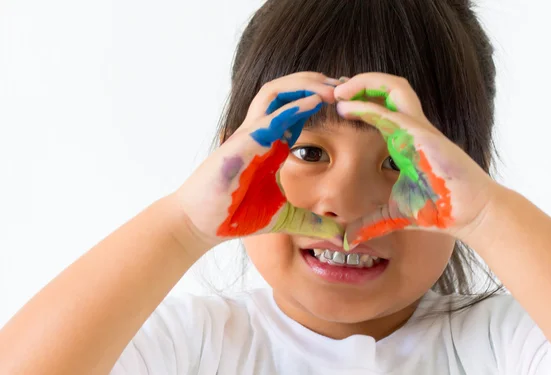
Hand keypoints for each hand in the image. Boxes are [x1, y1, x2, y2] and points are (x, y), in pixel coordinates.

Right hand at [173, 72, 344, 248]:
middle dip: (316, 81)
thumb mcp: (285, 219)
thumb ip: (311, 223)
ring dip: (305, 84)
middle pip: (287, 90)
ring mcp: (249, 135)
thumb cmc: (235, 215)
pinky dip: (292, 106)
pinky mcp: (241, 145)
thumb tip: (340, 236)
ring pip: (274, 92)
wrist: (201, 225)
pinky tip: (315, 102)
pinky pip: (268, 117)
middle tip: (346, 83)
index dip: (321, 98)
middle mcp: (260, 132)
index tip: (348, 98)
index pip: (297, 109)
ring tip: (333, 87)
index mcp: (271, 143)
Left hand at [334, 73, 498, 248]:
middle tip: (333, 88)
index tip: (336, 102)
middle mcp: (413, 127)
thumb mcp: (393, 215)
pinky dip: (368, 107)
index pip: (383, 105)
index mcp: (406, 138)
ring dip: (365, 83)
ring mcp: (420, 129)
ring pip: (395, 87)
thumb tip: (348, 238)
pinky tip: (346, 107)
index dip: (360, 98)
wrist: (471, 214)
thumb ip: (369, 223)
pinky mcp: (424, 137)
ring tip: (339, 90)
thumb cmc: (439, 210)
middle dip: (361, 81)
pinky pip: (393, 114)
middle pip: (389, 87)